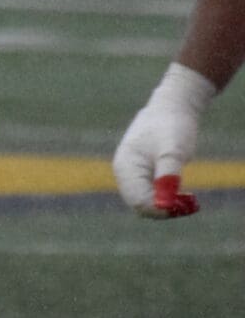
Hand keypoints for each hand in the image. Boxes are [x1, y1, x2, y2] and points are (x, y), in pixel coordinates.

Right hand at [113, 95, 202, 218]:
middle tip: (192, 202)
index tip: (188, 202)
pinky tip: (184, 194)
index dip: (163, 209)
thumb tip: (163, 205)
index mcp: (126, 167)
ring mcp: (131, 174)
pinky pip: (151, 196)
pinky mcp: (142, 174)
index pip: (138, 202)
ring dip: (167, 206)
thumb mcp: (173, 152)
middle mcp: (124, 173)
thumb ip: (167, 177)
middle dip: (165, 208)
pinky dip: (167, 199)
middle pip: (140, 206)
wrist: (172, 108)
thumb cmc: (172, 127)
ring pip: (146, 203)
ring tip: (190, 198)